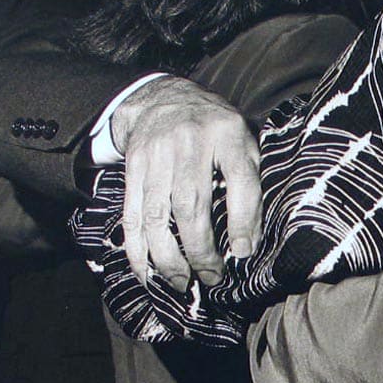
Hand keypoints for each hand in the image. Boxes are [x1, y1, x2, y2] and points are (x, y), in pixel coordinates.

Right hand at [110, 76, 260, 289]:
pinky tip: (147, 274)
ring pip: (157, 216)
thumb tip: (247, 242)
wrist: (162, 99)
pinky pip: (132, 216)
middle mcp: (188, 143)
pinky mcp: (132, 170)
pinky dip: (137, 250)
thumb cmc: (214, 131)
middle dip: (201, 252)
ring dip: (168, 258)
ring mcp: (155, 157)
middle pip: (191, 206)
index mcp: (227, 134)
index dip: (243, 221)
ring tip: (182, 283)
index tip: (243, 254)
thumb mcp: (243, 143)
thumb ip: (250, 184)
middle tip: (211, 279)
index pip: (240, 181)